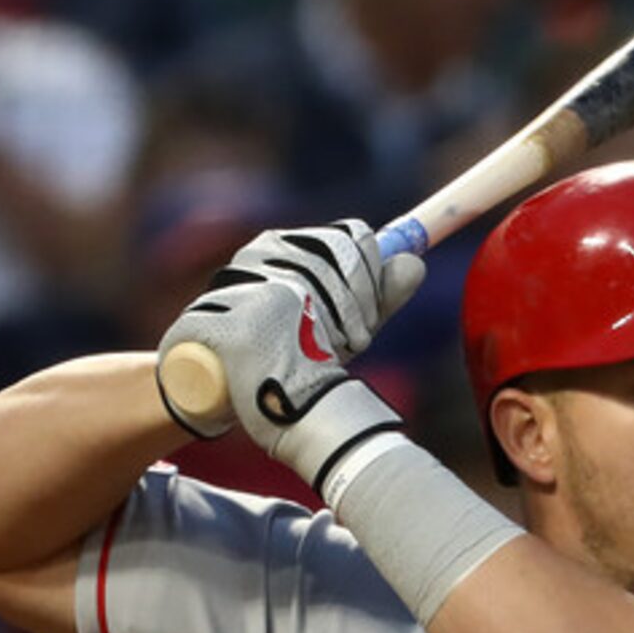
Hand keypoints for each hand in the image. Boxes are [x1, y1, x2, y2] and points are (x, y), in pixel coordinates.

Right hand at [157, 224, 425, 485]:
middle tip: (359, 340)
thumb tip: (415, 264)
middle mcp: (259, 252)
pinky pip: (277, 314)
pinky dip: (302, 338)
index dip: (371, 274)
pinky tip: (303, 356)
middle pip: (332, 253)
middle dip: (358, 298)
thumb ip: (380, 296)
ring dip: (334, 320)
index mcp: (287, 245)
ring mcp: (237, 278)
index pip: (346, 238)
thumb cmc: (295, 354)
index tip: (373, 315)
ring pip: (309, 279)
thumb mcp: (346, 323)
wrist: (238, 395)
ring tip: (332, 352)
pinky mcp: (219, 310)